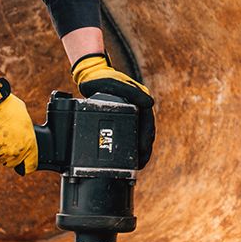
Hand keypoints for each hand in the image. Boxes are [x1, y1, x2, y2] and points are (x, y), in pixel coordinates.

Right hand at [0, 76, 37, 173]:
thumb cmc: (6, 104)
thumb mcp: (23, 116)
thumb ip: (24, 130)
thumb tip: (21, 132)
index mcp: (28, 144)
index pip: (31, 165)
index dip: (27, 164)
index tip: (25, 164)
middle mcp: (15, 153)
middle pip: (13, 162)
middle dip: (9, 153)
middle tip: (3, 140)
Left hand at [71, 53, 154, 168]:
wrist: (90, 76)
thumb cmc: (101, 79)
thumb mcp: (114, 84)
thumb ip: (131, 92)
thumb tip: (150, 105)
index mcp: (141, 100)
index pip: (148, 125)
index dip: (146, 141)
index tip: (143, 153)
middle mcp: (140, 107)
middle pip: (146, 133)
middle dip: (145, 151)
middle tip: (140, 165)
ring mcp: (133, 112)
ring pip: (140, 135)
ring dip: (140, 150)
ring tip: (137, 165)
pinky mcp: (125, 116)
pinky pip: (132, 133)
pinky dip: (132, 145)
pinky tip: (129, 156)